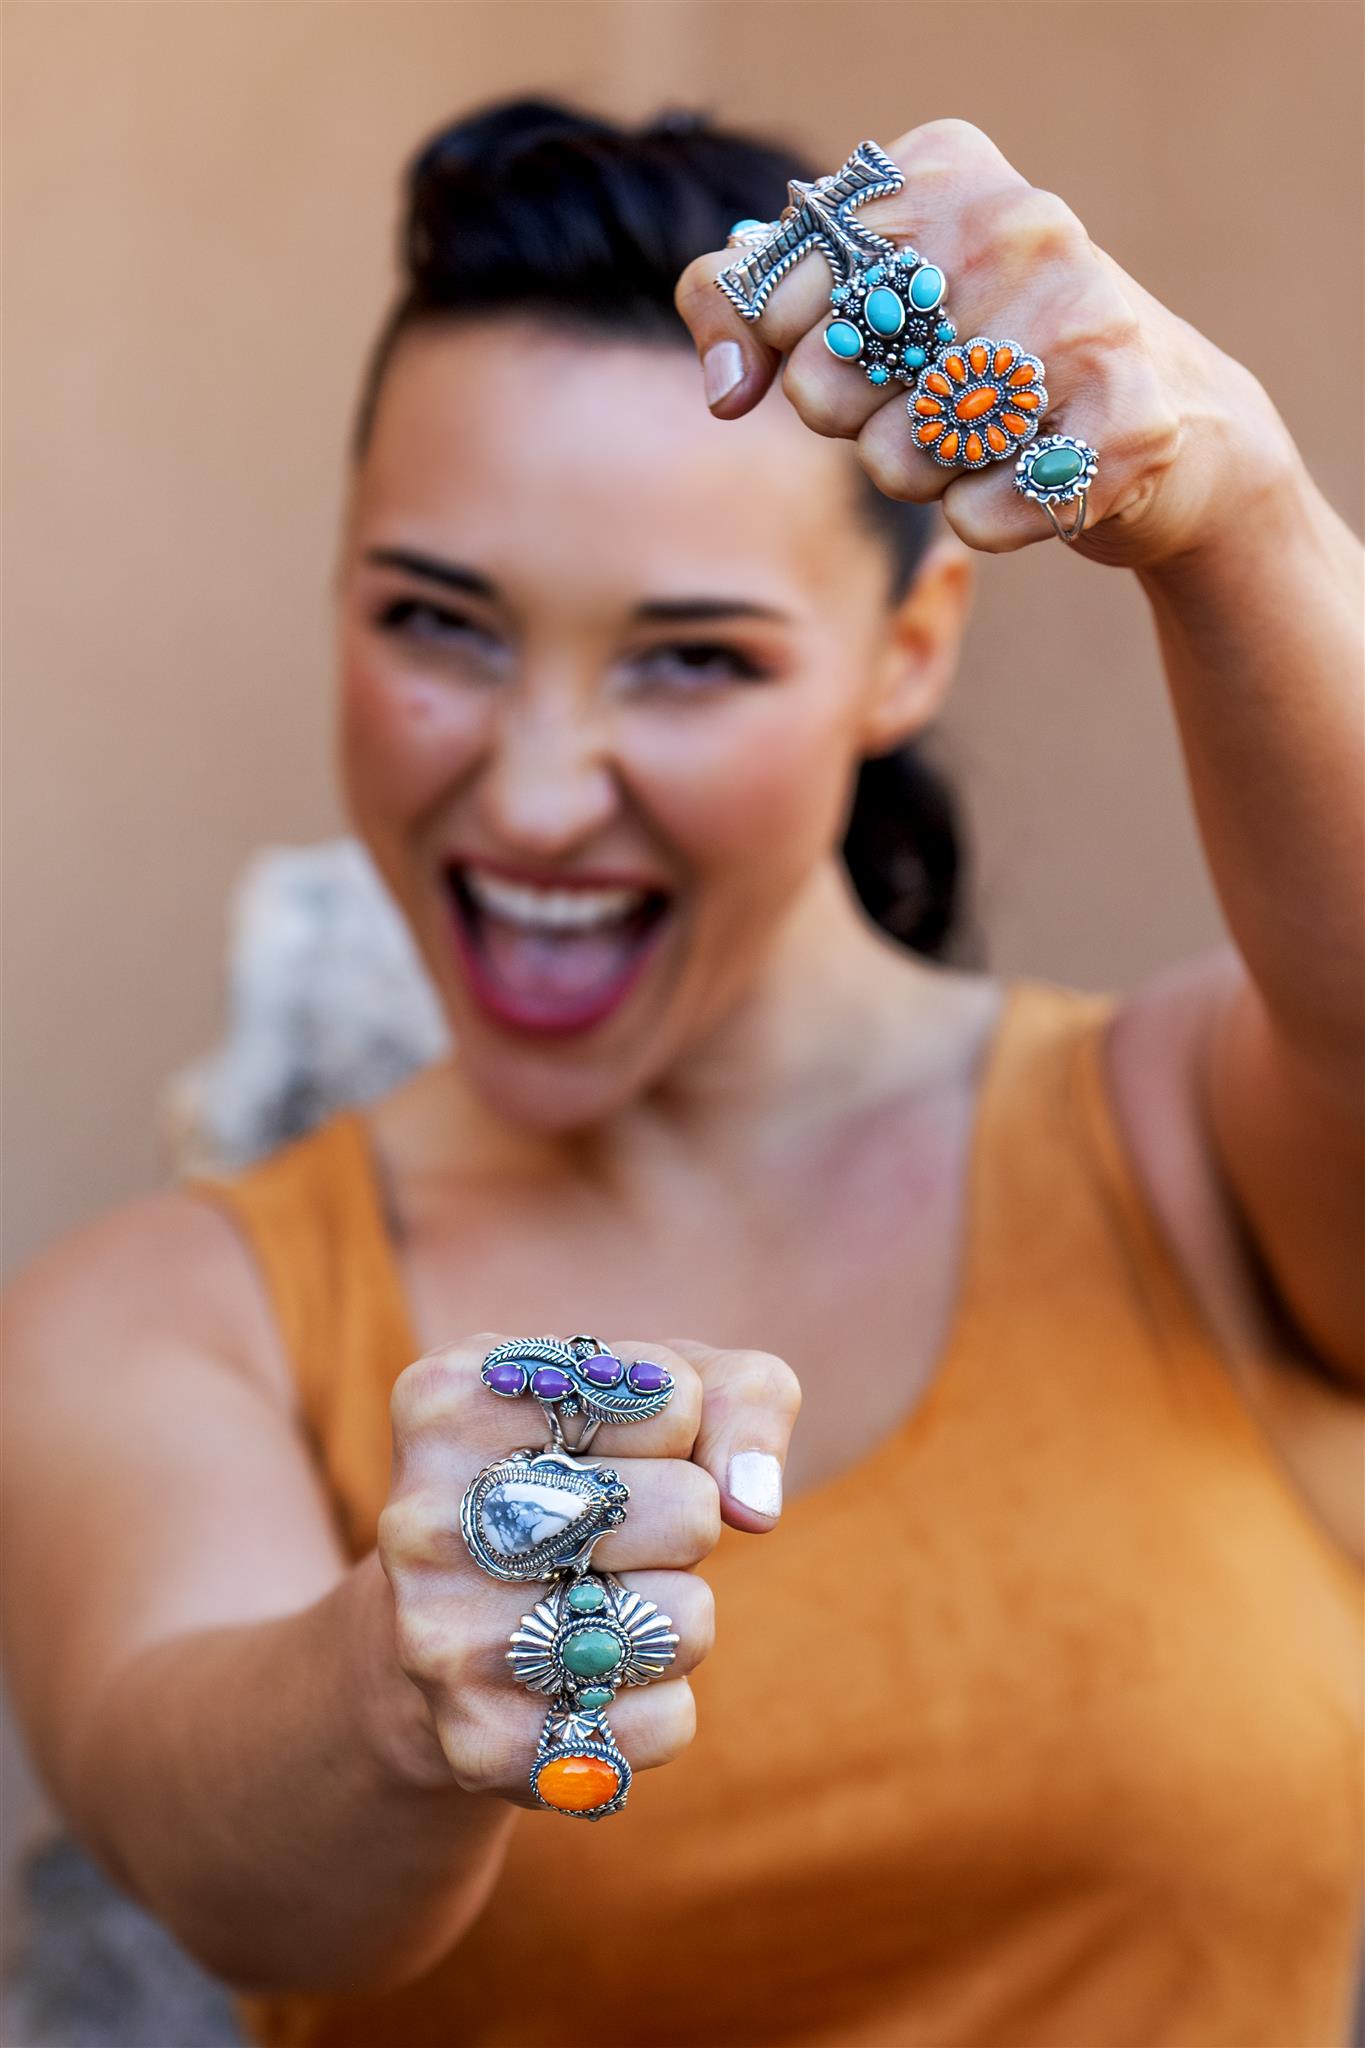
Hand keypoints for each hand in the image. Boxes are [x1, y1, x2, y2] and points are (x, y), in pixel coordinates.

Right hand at [377, 1334, 799, 1803]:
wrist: (453, 1620)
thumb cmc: (581, 1470)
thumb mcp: (659, 1392)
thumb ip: (743, 1397)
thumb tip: (753, 1504)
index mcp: (448, 1399)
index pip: (672, 1398)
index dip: (678, 1426)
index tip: (610, 1440)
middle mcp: (424, 1518)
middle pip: (689, 1511)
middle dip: (689, 1518)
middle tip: (613, 1527)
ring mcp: (439, 1638)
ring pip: (683, 1621)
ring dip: (679, 1611)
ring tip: (600, 1596)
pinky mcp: (478, 1743)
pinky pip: (668, 1723)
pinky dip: (664, 1699)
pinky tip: (594, 1673)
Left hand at [676, 120, 1294, 569]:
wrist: (1168, 416)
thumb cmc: (986, 357)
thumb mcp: (865, 301)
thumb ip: (748, 306)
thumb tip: (725, 390)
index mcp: (942, 171)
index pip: (776, 293)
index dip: (795, 354)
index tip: (858, 349)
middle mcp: (1021, 222)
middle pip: (823, 385)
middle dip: (857, 424)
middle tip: (930, 403)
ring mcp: (1086, 317)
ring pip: (898, 460)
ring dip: (923, 478)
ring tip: (988, 436)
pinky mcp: (1127, 423)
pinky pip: (977, 516)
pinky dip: (985, 520)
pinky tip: (1031, 479)